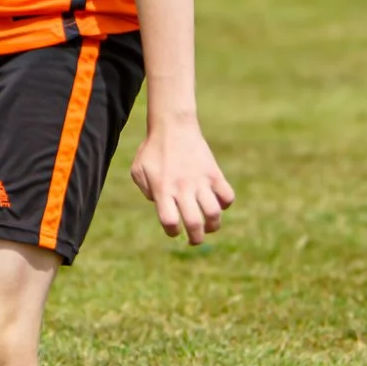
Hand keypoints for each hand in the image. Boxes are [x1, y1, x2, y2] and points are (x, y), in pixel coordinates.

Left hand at [131, 116, 234, 244]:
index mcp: (162, 189)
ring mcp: (200, 181)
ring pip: (214, 213)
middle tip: (195, 240)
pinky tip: (217, 202)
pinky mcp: (214, 173)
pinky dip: (225, 204)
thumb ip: (146, 190)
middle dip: (196, 238)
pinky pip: (227, 196)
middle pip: (194, 223)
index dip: (173, 231)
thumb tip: (159, 204)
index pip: (169, 221)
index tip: (174, 229)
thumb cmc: (153, 149)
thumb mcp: (139, 170)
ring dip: (213, 226)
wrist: (173, 125)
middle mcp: (182, 188)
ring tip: (209, 226)